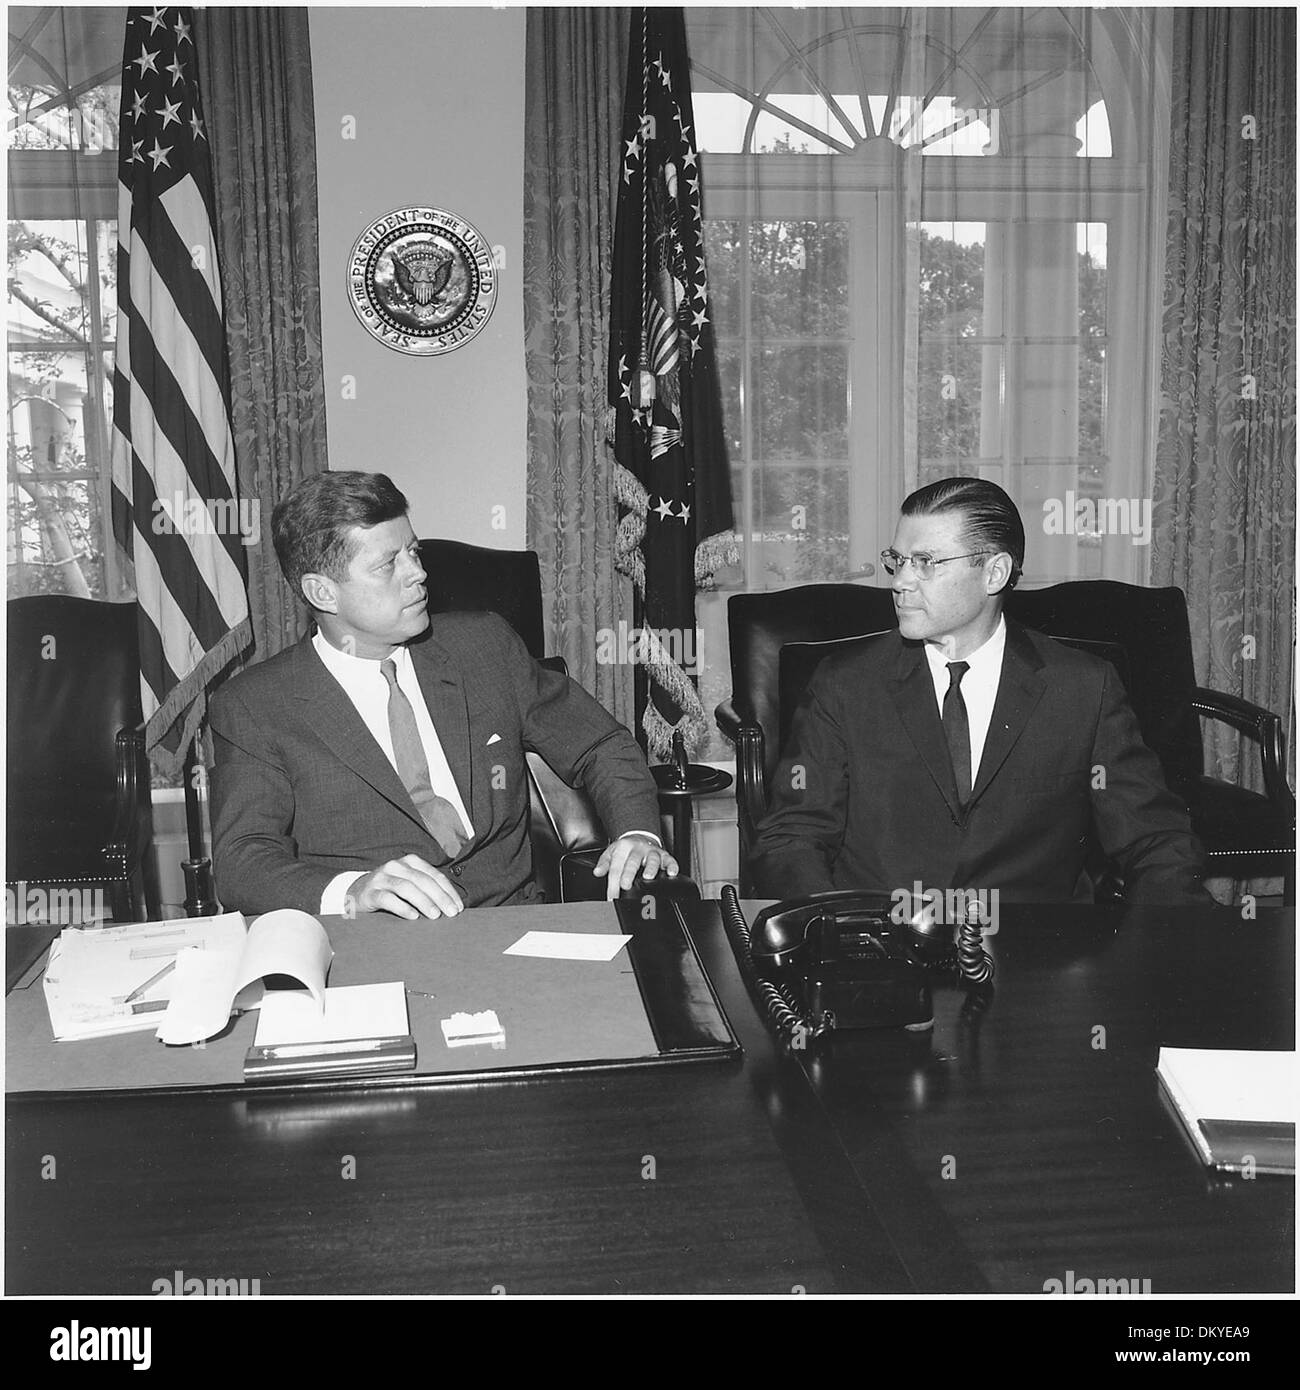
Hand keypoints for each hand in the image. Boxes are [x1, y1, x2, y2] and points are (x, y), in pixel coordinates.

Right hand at [345, 854, 464, 919]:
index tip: (459, 907)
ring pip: (406, 887)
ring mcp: (381, 878)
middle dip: (440, 897)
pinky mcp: (370, 892)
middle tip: (451, 913)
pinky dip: (402, 907)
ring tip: (435, 915)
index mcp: (410, 862)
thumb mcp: (409, 885)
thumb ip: (426, 889)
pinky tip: (413, 916)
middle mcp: (396, 866)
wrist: (357, 893)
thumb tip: (451, 906)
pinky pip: (388, 899)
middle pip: (422, 880)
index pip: (434, 875)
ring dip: (423, 901)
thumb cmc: (390, 891)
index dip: (448, 891)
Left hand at [592, 832, 678, 900]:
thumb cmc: (625, 849)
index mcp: (623, 849)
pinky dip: (672, 866)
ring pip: (652, 858)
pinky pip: (669, 859)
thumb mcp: (611, 852)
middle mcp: (638, 849)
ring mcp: (652, 852)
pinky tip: (671, 873)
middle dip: (629, 874)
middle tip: (625, 885)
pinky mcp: (664, 855)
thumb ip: (604, 863)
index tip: (611, 897)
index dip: (613, 884)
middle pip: (633, 862)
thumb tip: (597, 872)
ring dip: (651, 867)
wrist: (639, 836)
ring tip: (648, 876)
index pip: (616, 868)